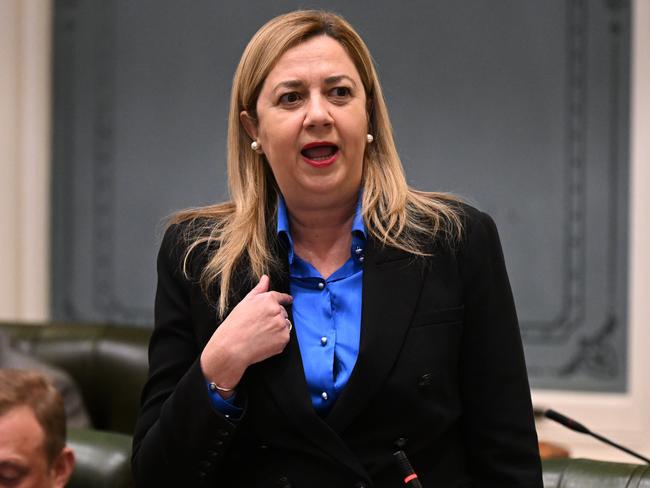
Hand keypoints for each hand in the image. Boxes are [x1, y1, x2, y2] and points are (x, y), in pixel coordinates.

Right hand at [200, 275, 291, 392]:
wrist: (232, 347)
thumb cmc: (235, 324)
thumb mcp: (245, 302)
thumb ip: (259, 289)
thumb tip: (266, 278)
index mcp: (269, 300)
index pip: (281, 297)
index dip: (285, 299)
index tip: (288, 300)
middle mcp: (278, 311)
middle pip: (282, 312)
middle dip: (275, 317)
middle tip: (261, 324)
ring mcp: (282, 326)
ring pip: (284, 325)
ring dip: (277, 328)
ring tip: (262, 333)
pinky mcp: (284, 339)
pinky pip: (284, 337)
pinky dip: (277, 340)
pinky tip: (265, 341)